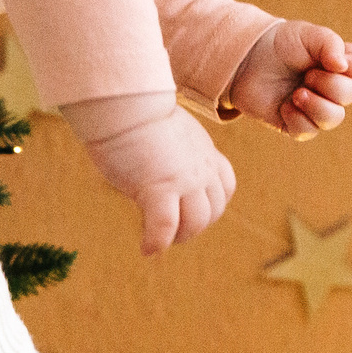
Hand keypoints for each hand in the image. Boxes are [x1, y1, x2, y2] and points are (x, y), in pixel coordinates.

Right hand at [65, 93, 236, 254]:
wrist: (125, 103)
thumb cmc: (135, 113)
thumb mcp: (169, 133)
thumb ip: (174, 153)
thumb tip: (160, 171)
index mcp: (205, 151)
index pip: (225, 186)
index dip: (212, 203)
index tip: (192, 209)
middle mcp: (202, 168)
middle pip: (213, 210)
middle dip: (195, 225)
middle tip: (172, 230)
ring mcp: (184, 180)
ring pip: (195, 223)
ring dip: (179, 237)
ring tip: (160, 240)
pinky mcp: (159, 188)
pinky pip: (165, 228)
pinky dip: (156, 243)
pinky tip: (146, 249)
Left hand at [226, 21, 351, 137]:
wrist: (246, 60)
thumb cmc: (279, 44)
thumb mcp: (306, 35)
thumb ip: (330, 43)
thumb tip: (343, 66)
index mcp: (337, 63)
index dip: (351, 66)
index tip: (330, 59)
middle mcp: (330, 87)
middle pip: (348, 94)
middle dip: (328, 84)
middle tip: (306, 74)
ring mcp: (314, 107)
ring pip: (333, 118)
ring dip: (317, 105)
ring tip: (297, 94)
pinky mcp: (295, 124)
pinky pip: (307, 131)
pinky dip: (297, 119)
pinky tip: (284, 106)